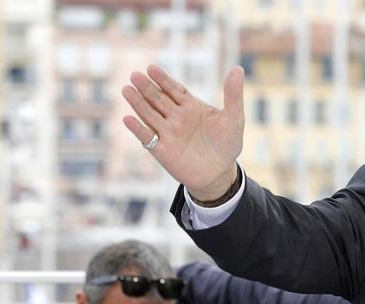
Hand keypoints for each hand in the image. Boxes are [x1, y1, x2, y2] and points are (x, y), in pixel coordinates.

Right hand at [121, 64, 245, 200]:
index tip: (151, 68)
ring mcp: (167, 133)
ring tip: (126, 89)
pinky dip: (137, 129)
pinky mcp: (162, 151)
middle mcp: (175, 117)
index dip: (163, 79)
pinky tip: (128, 119)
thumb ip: (233, 95)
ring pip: (149, 114)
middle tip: (135, 75)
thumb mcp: (234, 118)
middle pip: (158, 99)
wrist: (220, 173)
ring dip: (137, 103)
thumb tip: (238, 69)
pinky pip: (147, 138)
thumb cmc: (227, 144)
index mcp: (190, 106)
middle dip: (146, 87)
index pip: (174, 89)